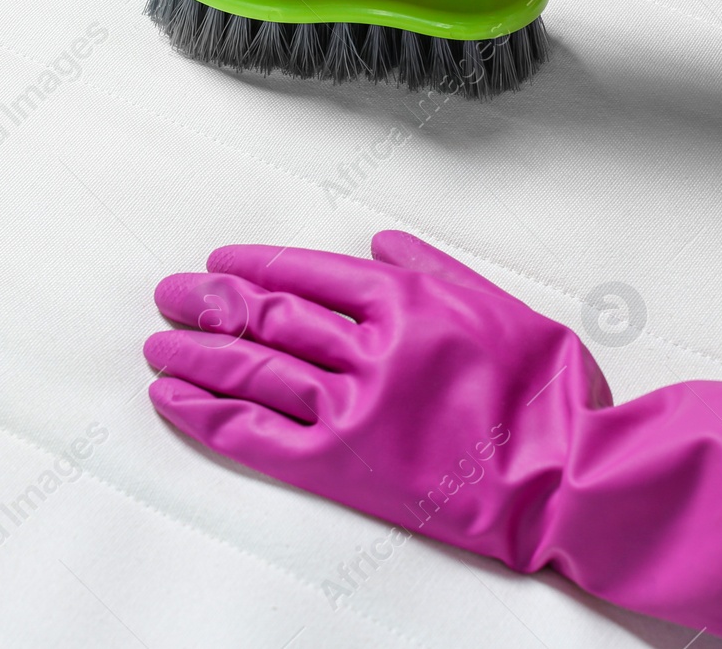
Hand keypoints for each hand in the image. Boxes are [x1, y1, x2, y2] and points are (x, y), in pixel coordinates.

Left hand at [146, 231, 721, 648]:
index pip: (309, 272)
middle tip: (169, 294)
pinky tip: (174, 400)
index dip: (257, 263)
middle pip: (268, 313)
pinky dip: (209, 416)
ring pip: (251, 368)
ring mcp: (348, 405)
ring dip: (197, 353)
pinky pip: (255, 435)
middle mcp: (366, 345)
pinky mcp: (340, 464)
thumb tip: (378, 243)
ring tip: (157, 344)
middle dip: (210, 300)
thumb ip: (434, 268)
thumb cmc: (546, 392)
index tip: (223, 259)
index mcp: (405, 298)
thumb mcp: (502, 302)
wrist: (565, 477)